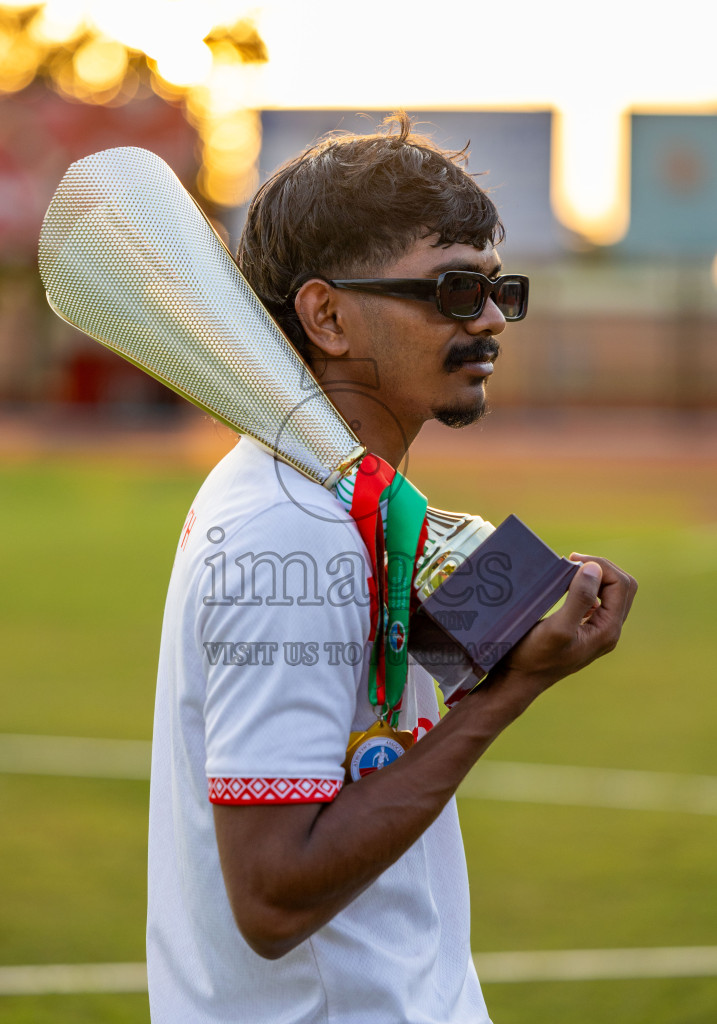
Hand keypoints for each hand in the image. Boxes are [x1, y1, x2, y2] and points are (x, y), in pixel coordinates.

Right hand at [497, 554, 637, 692]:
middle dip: (600, 568)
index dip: (600, 566)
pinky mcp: (584, 631)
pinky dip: (585, 587)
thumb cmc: (534, 656)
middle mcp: (608, 631)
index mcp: (607, 630)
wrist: (518, 680)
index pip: (621, 585)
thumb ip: (579, 598)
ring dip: (593, 577)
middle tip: (572, 562)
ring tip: (568, 571)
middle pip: (622, 587)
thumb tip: (594, 569)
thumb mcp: (557, 627)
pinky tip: (565, 587)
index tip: (571, 562)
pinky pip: (597, 601)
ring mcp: (597, 631)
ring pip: (611, 593)